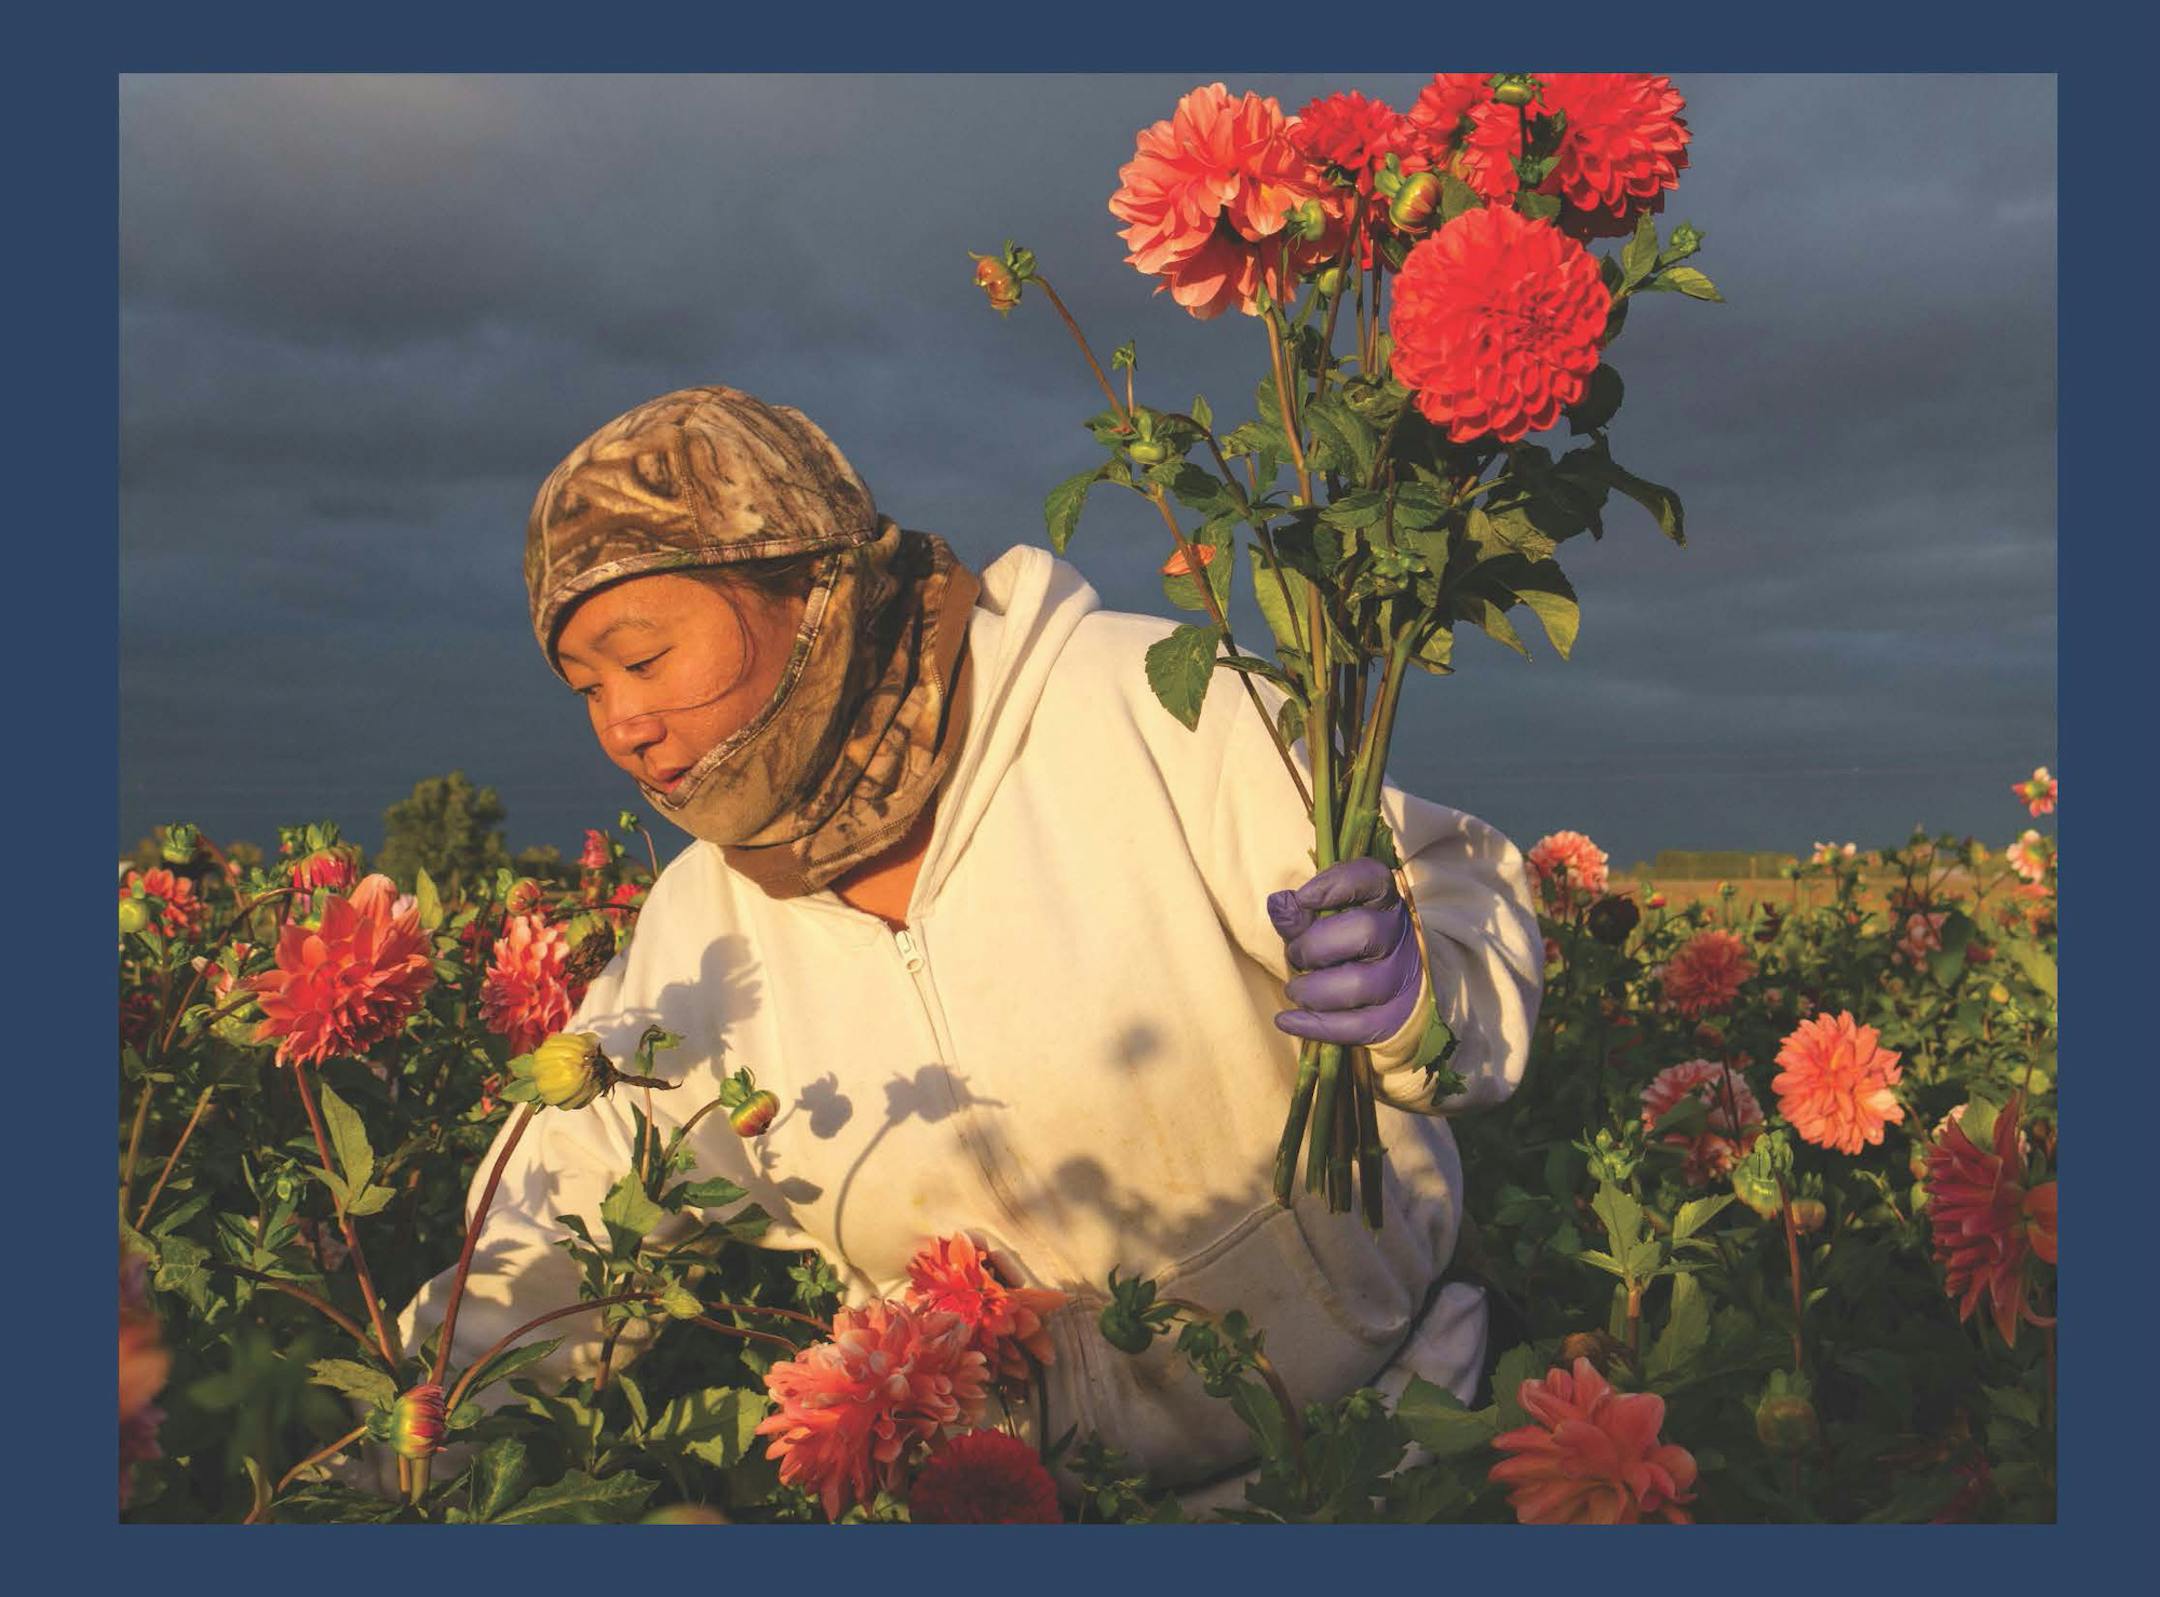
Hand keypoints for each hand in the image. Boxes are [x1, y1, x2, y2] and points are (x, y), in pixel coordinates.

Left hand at [1265, 858, 1424, 1046]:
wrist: (1391, 991)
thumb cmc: (1348, 946)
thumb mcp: (1326, 921)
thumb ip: (1300, 913)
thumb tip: (1277, 903)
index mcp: (1383, 901)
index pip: (1371, 878)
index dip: (1336, 885)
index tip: (1304, 897)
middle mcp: (1398, 936)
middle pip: (1363, 932)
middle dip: (1314, 947)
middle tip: (1297, 956)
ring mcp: (1399, 979)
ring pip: (1357, 984)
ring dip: (1312, 990)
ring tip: (1296, 990)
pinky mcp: (1392, 1019)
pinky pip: (1353, 1027)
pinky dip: (1313, 1026)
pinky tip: (1286, 1020)